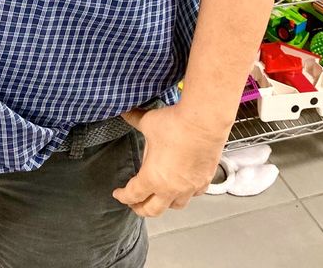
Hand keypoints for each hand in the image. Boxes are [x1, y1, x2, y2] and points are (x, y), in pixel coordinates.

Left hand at [112, 105, 226, 216]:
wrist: (204, 122)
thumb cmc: (174, 124)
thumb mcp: (148, 122)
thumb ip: (133, 120)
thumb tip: (124, 112)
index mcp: (152, 177)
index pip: (133, 195)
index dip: (123, 196)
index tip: (118, 194)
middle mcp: (171, 188)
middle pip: (152, 210)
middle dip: (141, 208)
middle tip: (135, 204)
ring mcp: (189, 187)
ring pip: (175, 206)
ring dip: (164, 204)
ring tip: (159, 198)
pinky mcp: (204, 181)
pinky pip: (193, 195)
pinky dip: (185, 194)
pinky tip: (183, 188)